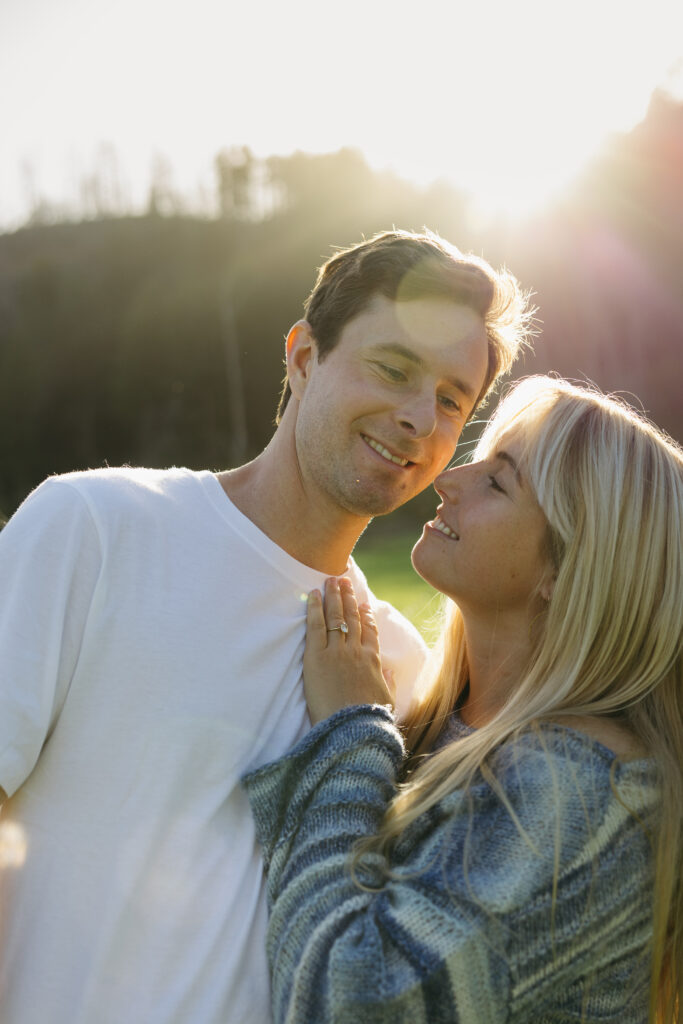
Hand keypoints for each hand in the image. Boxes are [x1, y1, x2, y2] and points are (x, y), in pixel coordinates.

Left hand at [303, 577, 394, 725]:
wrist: (350, 730)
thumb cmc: (367, 721)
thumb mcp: (385, 702)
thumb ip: (388, 683)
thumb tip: (389, 672)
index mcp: (372, 661)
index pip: (370, 632)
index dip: (367, 615)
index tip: (364, 603)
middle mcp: (355, 651)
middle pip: (352, 618)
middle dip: (348, 597)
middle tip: (344, 580)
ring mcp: (336, 652)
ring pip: (336, 617)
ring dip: (333, 596)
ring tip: (330, 579)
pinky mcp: (316, 657)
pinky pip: (316, 626)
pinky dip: (315, 608)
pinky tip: (313, 594)